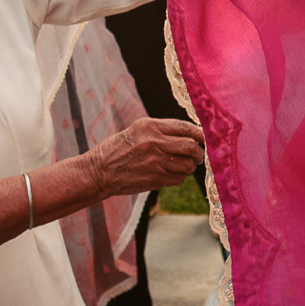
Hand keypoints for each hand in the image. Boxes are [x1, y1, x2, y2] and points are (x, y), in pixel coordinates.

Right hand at [83, 117, 205, 196]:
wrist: (99, 171)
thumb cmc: (118, 149)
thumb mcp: (137, 130)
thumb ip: (162, 130)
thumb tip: (190, 135)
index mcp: (150, 126)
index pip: (185, 127)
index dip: (199, 134)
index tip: (205, 138)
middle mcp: (154, 142)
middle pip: (191, 147)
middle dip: (199, 152)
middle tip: (199, 155)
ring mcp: (155, 162)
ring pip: (188, 165)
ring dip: (190, 166)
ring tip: (184, 164)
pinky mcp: (155, 179)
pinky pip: (179, 178)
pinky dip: (180, 176)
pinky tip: (172, 173)